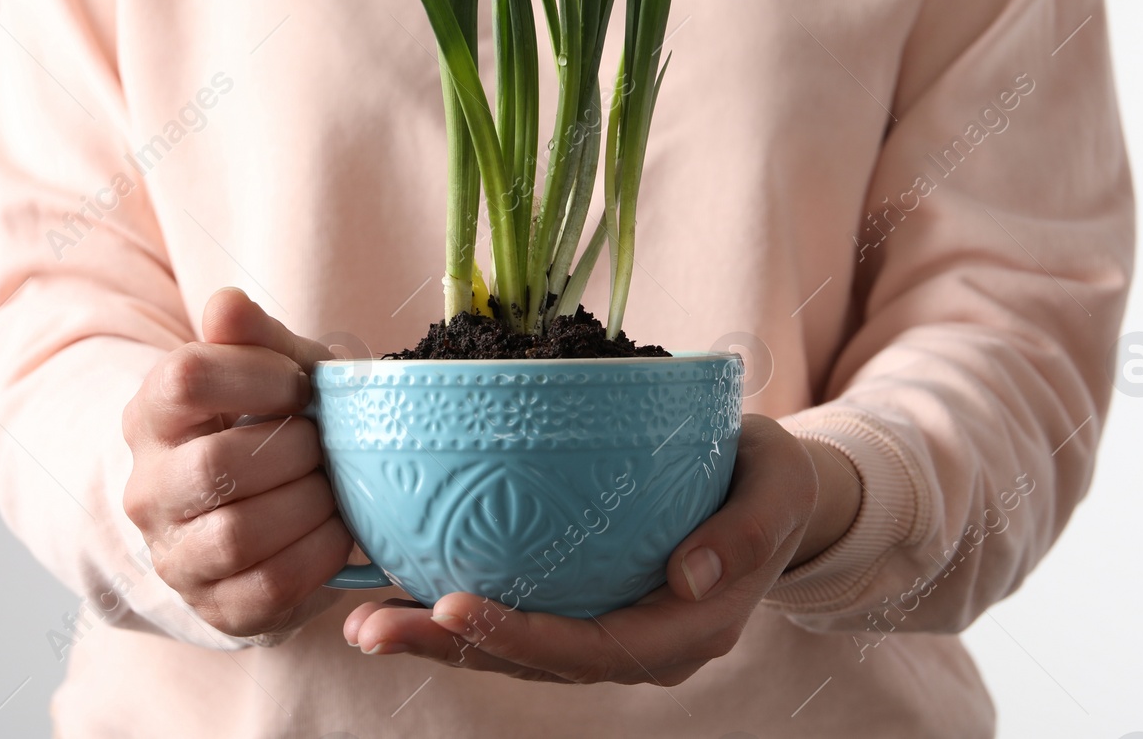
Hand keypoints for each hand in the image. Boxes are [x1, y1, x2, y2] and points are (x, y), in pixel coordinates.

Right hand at [122, 288, 353, 637]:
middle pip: (216, 465)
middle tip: (324, 444)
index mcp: (152, 414)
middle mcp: (147, 488)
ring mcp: (174, 554)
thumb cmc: (273, 425)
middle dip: (294, 450)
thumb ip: (254, 336)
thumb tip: (227, 305)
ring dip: (308, 506)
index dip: (260, 376)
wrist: (266, 513)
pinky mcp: (214, 605)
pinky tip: (339, 531)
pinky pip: (269, 587)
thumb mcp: (273, 371)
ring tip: (333, 488)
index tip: (301, 386)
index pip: (186, 378)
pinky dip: (319, 555)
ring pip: (238, 534)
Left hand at [341, 414, 862, 683]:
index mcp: (687, 630)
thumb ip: (745, 531)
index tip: (455, 603)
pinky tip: (399, 587)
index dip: (521, 637)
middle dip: (453, 648)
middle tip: (375, 623)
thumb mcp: (778, 488)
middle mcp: (640, 646)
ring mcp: (610, 630)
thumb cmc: (772, 482)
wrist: (775, 493)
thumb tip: (692, 574)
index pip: (592, 649)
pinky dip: (460, 611)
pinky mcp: (587, 603)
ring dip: (439, 638)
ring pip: (517, 650)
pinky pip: (520, 617)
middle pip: (537, 660)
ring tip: (364, 618)